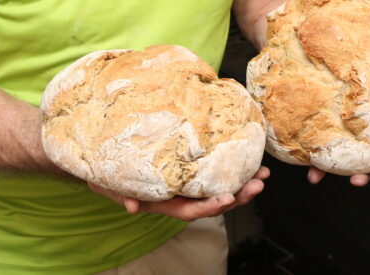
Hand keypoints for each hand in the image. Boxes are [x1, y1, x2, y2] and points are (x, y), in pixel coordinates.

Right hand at [88, 166, 269, 220]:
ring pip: (219, 189)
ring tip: (262, 174)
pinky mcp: (191, 169)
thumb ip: (120, 195)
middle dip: (238, 196)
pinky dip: (233, 169)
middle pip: (212, 202)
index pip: (190, 210)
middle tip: (258, 184)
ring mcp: (187, 183)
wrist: (107, 159)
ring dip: (242, 184)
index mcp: (164, 202)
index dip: (209, 207)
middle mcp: (180, 196)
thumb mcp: (109, 184)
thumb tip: (133, 207)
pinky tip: (249, 160)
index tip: (227, 199)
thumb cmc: (109, 174)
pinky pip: (215, 172)